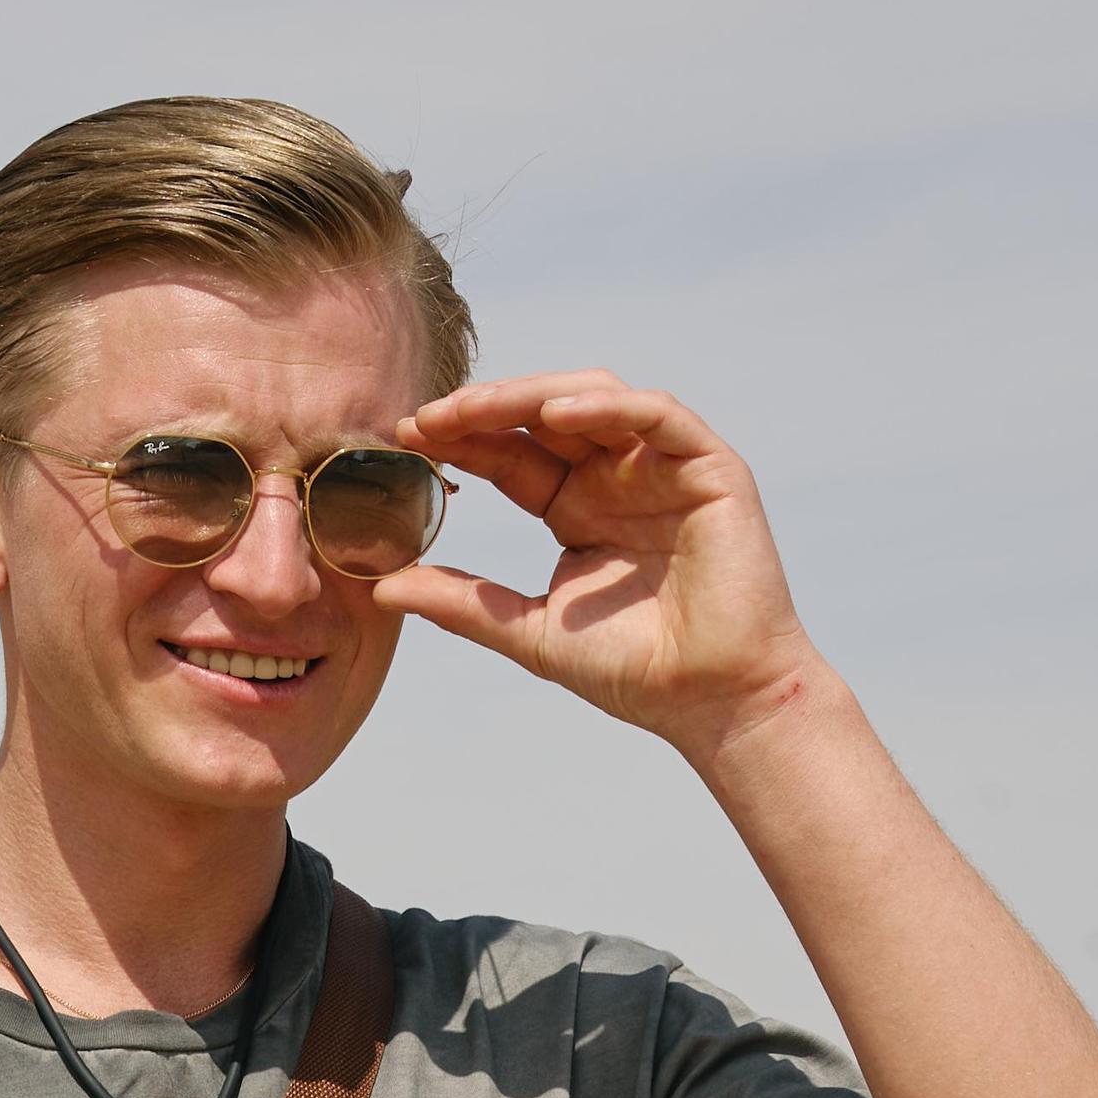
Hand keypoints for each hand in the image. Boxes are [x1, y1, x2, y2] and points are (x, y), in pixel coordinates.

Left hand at [376, 373, 817, 759]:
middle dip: (483, 410)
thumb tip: (382, 585)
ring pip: (593, 400)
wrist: (714, 701)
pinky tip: (554, 416)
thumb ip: (464, 603)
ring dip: (531, 396)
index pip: (511, 454)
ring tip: (473, 408)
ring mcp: (663, 467)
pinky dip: (607, 408)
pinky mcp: (710, 468)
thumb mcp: (531, 632)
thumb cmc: (636, 672)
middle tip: (424, 419)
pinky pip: (656, 415)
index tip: (404, 439)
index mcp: (577, 507)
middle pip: (542, 417)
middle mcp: (617, 476)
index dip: (461, 441)